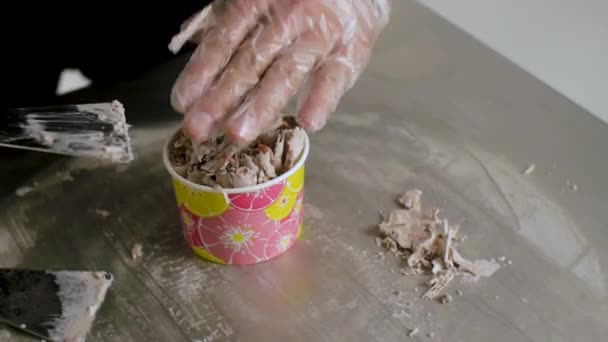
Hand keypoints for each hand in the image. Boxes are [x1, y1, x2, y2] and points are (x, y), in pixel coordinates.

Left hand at [170, 0, 390, 143]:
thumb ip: (231, 21)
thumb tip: (191, 41)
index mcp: (257, 3)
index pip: (223, 41)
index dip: (200, 72)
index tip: (182, 103)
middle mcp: (285, 18)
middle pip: (248, 63)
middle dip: (220, 99)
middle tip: (197, 130)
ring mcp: (317, 34)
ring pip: (285, 73)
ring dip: (260, 106)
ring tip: (238, 135)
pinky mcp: (350, 49)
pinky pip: (335, 76)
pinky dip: (322, 98)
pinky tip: (308, 122)